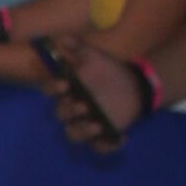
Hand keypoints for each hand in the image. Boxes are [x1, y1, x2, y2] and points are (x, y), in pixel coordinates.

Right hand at [39, 33, 152, 154]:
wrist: (133, 84)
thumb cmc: (108, 70)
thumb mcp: (94, 56)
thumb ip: (78, 47)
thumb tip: (61, 38)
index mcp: (68, 92)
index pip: (51, 92)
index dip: (53, 90)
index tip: (64, 84)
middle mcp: (73, 110)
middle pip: (62, 116)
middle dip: (70, 111)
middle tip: (83, 105)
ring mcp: (86, 124)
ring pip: (75, 135)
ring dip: (83, 132)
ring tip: (97, 125)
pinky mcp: (103, 134)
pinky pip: (100, 147)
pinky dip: (109, 146)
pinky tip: (121, 138)